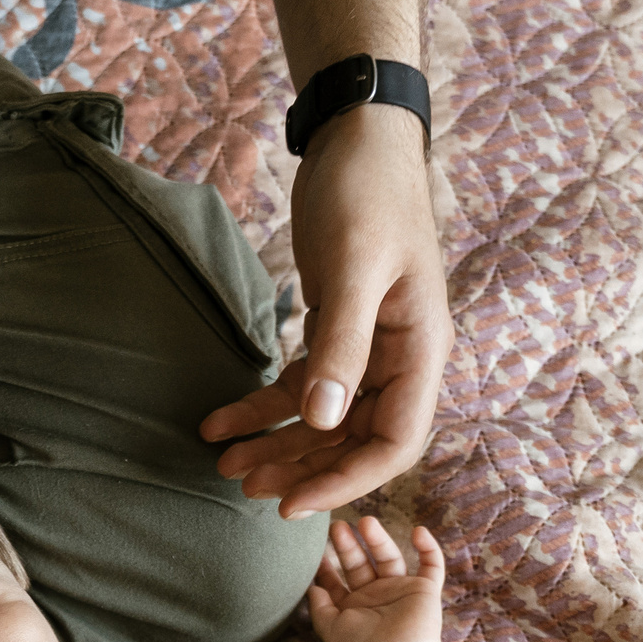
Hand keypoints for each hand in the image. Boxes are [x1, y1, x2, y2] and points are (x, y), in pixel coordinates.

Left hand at [200, 105, 454, 518]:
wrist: (356, 137)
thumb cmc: (366, 193)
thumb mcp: (353, 268)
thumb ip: (341, 345)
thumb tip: (324, 421)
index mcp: (422, 351)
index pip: (395, 443)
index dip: (346, 481)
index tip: (292, 503)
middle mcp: (402, 359)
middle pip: (356, 441)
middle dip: (301, 468)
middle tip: (242, 485)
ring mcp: (370, 348)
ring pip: (325, 420)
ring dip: (277, 445)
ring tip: (224, 463)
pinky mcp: (337, 331)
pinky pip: (303, 385)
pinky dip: (264, 407)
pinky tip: (220, 421)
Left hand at [307, 516, 445, 641]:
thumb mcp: (330, 628)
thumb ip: (318, 607)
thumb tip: (311, 587)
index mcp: (353, 606)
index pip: (338, 580)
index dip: (326, 565)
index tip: (314, 550)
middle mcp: (376, 596)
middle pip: (360, 563)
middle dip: (348, 545)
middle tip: (336, 526)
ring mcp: (400, 591)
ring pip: (389, 557)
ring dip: (378, 539)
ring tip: (365, 521)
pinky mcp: (425, 591)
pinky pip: (432, 565)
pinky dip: (429, 547)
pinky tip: (418, 531)